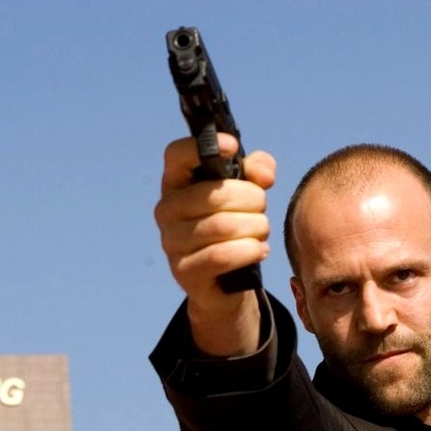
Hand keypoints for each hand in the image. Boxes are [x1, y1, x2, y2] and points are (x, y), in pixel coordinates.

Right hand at [154, 133, 276, 355]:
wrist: (226, 283)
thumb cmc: (234, 228)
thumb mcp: (247, 194)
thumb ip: (256, 172)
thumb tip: (262, 173)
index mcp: (177, 182)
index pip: (176, 155)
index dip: (203, 146)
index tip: (232, 147)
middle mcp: (167, 210)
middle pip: (215, 194)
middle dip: (252, 200)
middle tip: (263, 210)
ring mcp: (171, 242)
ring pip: (222, 226)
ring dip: (255, 227)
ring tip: (262, 232)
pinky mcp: (184, 271)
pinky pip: (221, 256)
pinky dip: (249, 251)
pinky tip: (260, 250)